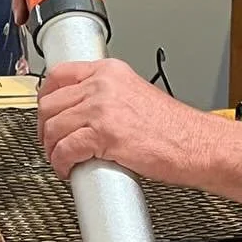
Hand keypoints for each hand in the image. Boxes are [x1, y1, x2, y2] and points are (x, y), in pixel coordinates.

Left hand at [38, 57, 202, 181]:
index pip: (59, 75)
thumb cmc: (174, 129)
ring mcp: (102, 108)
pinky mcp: (104, 134)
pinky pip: (65, 150)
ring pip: (53, 127)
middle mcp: (103, 85)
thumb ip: (108, 97)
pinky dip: (61, 164)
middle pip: (50, 102)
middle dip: (45, 128)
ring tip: (61, 160)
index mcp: (110, 72)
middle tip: (51, 143)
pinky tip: (69, 169)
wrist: (197, 145)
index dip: (45, 97)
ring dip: (51, 149)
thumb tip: (82, 113)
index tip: (46, 113)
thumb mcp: (136, 95)